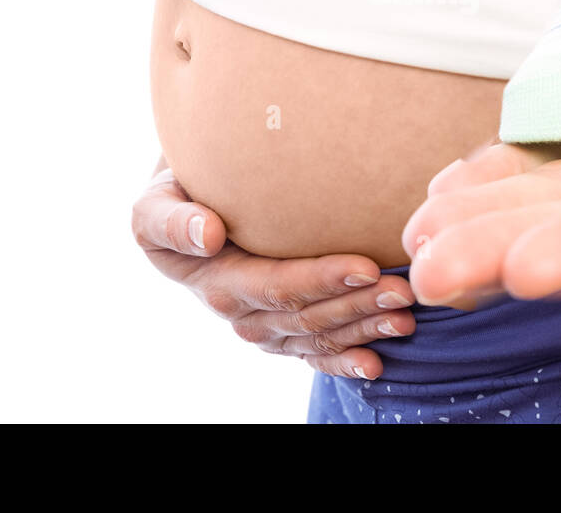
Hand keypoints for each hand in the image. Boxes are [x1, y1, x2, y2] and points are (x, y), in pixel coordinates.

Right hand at [132, 169, 415, 378]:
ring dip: (364, 330)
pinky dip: (344, 361)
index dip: (322, 279)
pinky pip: (312, 352)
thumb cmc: (175, 196)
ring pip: (318, 334)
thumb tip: (208, 236)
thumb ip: (171, 221)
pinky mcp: (278, 329)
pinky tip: (375, 364)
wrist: (185, 206)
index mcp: (217, 281)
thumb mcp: (155, 204)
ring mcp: (262, 325)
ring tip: (406, 318)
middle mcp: (240, 311)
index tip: (365, 267)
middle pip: (307, 314)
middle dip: (358, 306)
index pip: (277, 284)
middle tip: (404, 290)